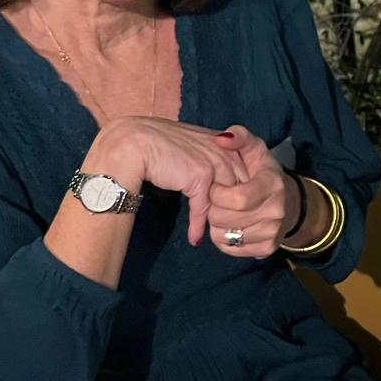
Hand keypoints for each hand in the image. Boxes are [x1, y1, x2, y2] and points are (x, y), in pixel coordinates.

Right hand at [89, 117, 249, 246]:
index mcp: (224, 142)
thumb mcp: (191, 149)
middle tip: (233, 231)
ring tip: (217, 238)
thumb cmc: (158, 145)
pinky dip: (197, 226)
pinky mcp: (201, 176)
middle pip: (242, 188)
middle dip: (239, 211)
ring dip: (220, 222)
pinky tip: (194, 239)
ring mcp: (214, 162)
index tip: (241, 212)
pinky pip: (203, 209)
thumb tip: (215, 186)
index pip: (246, 172)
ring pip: (226, 201)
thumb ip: (207, 162)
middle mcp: (223, 151)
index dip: (244, 194)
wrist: (135, 142)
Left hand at [204, 126, 295, 257]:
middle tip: (218, 201)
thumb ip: (239, 138)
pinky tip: (231, 225)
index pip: (237, 198)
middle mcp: (276, 211)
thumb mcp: (255, 150)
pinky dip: (224, 239)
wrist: (288, 202)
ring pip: (224, 236)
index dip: (218, 194)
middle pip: (225, 219)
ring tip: (225, 212)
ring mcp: (272, 232)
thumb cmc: (263, 173)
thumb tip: (222, 138)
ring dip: (217, 224)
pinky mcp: (267, 249)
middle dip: (213, 208)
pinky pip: (230, 249)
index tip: (216, 187)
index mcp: (272, 184)